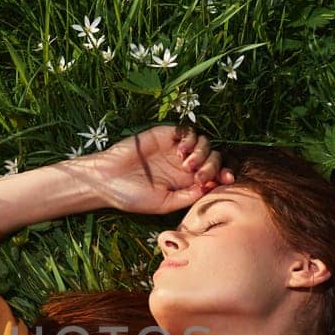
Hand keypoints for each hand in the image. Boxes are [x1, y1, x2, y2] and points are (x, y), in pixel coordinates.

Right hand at [81, 124, 233, 214]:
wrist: (106, 180)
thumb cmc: (132, 196)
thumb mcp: (164, 204)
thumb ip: (188, 196)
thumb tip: (213, 187)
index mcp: (186, 182)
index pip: (214, 175)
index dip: (224, 175)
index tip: (227, 180)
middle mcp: (183, 165)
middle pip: (213, 157)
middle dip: (213, 165)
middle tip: (198, 175)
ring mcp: (174, 149)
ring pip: (204, 142)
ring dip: (202, 152)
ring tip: (186, 163)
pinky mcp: (164, 135)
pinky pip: (187, 131)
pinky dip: (190, 138)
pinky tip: (180, 150)